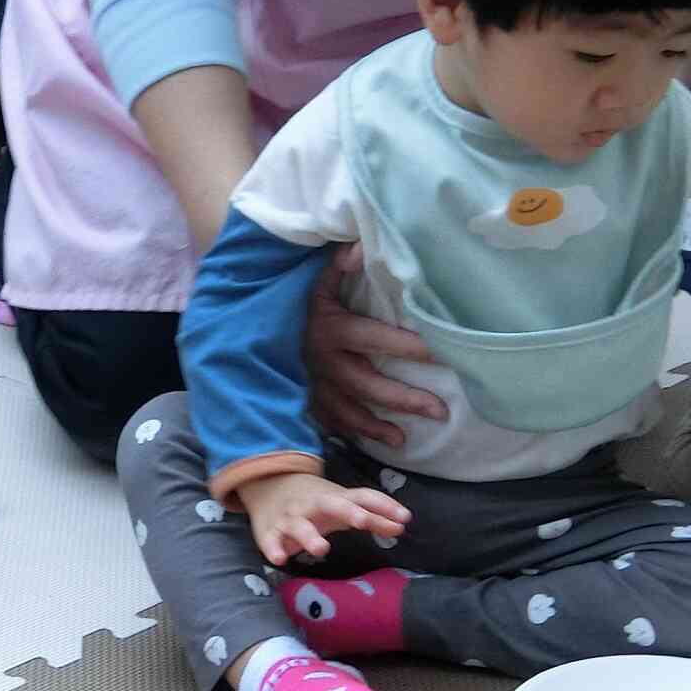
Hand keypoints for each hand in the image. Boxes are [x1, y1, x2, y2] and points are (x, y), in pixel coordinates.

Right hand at [239, 470, 408, 569]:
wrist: (269, 486)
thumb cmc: (316, 504)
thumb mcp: (343, 507)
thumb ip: (372, 518)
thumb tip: (402, 525)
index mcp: (335, 497)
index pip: (362, 498)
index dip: (383, 506)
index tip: (404, 518)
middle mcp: (313, 505)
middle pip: (331, 505)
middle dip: (347, 511)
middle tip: (362, 521)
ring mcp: (290, 518)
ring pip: (298, 525)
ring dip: (309, 536)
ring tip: (322, 549)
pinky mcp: (270, 532)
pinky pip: (270, 540)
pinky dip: (274, 548)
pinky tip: (281, 558)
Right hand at [302, 242, 445, 449]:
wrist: (249, 331)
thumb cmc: (297, 305)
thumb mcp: (315, 283)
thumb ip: (337, 266)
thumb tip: (360, 247)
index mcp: (330, 329)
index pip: (376, 339)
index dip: (409, 346)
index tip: (441, 353)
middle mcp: (322, 362)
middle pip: (368, 385)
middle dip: (404, 399)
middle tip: (440, 410)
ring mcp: (311, 386)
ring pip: (348, 412)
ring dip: (377, 427)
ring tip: (405, 440)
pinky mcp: (303, 401)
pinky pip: (330, 422)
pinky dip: (353, 433)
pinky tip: (377, 442)